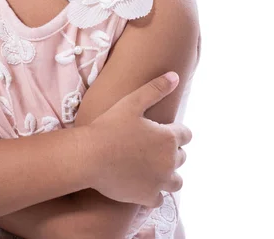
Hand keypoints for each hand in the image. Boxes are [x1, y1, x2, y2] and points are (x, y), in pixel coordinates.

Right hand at [85, 72, 190, 207]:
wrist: (88, 157)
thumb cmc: (108, 126)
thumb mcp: (132, 102)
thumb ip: (156, 89)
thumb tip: (175, 76)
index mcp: (168, 137)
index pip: (185, 135)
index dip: (174, 131)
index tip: (159, 131)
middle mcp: (169, 161)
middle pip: (181, 157)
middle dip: (170, 151)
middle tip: (149, 146)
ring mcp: (160, 182)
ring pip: (176, 180)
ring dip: (168, 174)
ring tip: (151, 167)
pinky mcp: (148, 197)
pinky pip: (160, 198)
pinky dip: (154, 191)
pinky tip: (141, 183)